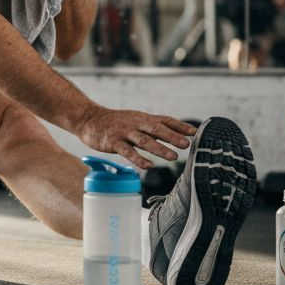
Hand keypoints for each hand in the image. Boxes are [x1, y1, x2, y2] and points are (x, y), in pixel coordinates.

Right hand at [74, 107, 194, 168]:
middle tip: (187, 145)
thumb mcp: (136, 120)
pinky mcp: (113, 142)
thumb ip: (154, 127)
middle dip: (173, 137)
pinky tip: (148, 166)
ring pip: (144, 140)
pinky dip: (139, 159)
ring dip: (159, 148)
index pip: (165, 120)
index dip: (180, 126)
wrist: (90, 119)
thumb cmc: (116, 122)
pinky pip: (127, 151)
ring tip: (173, 157)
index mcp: (143, 118)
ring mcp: (124, 132)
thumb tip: (176, 134)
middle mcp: (136, 123)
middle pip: (157, 129)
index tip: (194, 132)